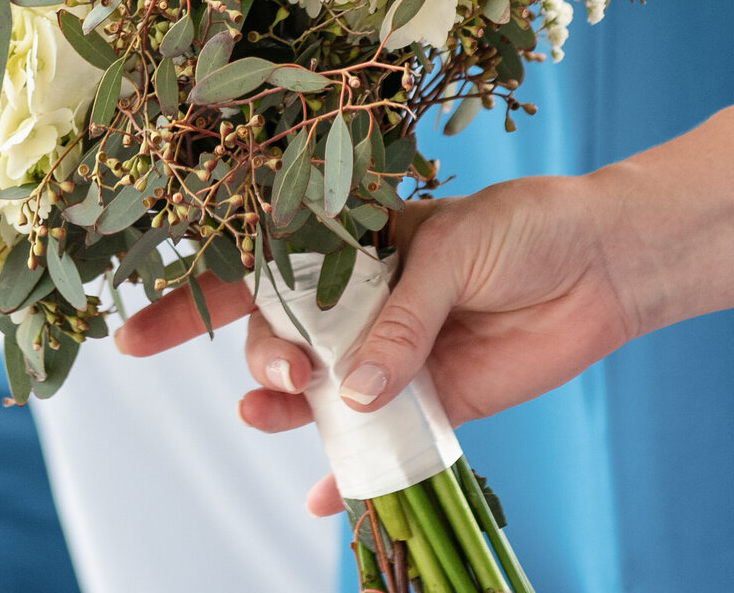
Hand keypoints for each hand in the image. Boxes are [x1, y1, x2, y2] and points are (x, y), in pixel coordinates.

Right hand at [114, 174, 635, 515]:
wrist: (602, 263)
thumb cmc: (522, 228)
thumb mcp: (451, 249)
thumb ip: (398, 318)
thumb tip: (353, 390)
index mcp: (348, 245)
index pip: (257, 267)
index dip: (193, 301)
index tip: (131, 336)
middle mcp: (357, 304)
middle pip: (277, 339)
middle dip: (260, 361)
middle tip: (287, 378)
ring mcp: (390, 356)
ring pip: (316, 397)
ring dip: (285, 415)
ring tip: (279, 417)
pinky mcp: (433, 402)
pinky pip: (377, 450)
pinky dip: (348, 482)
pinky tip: (321, 505)